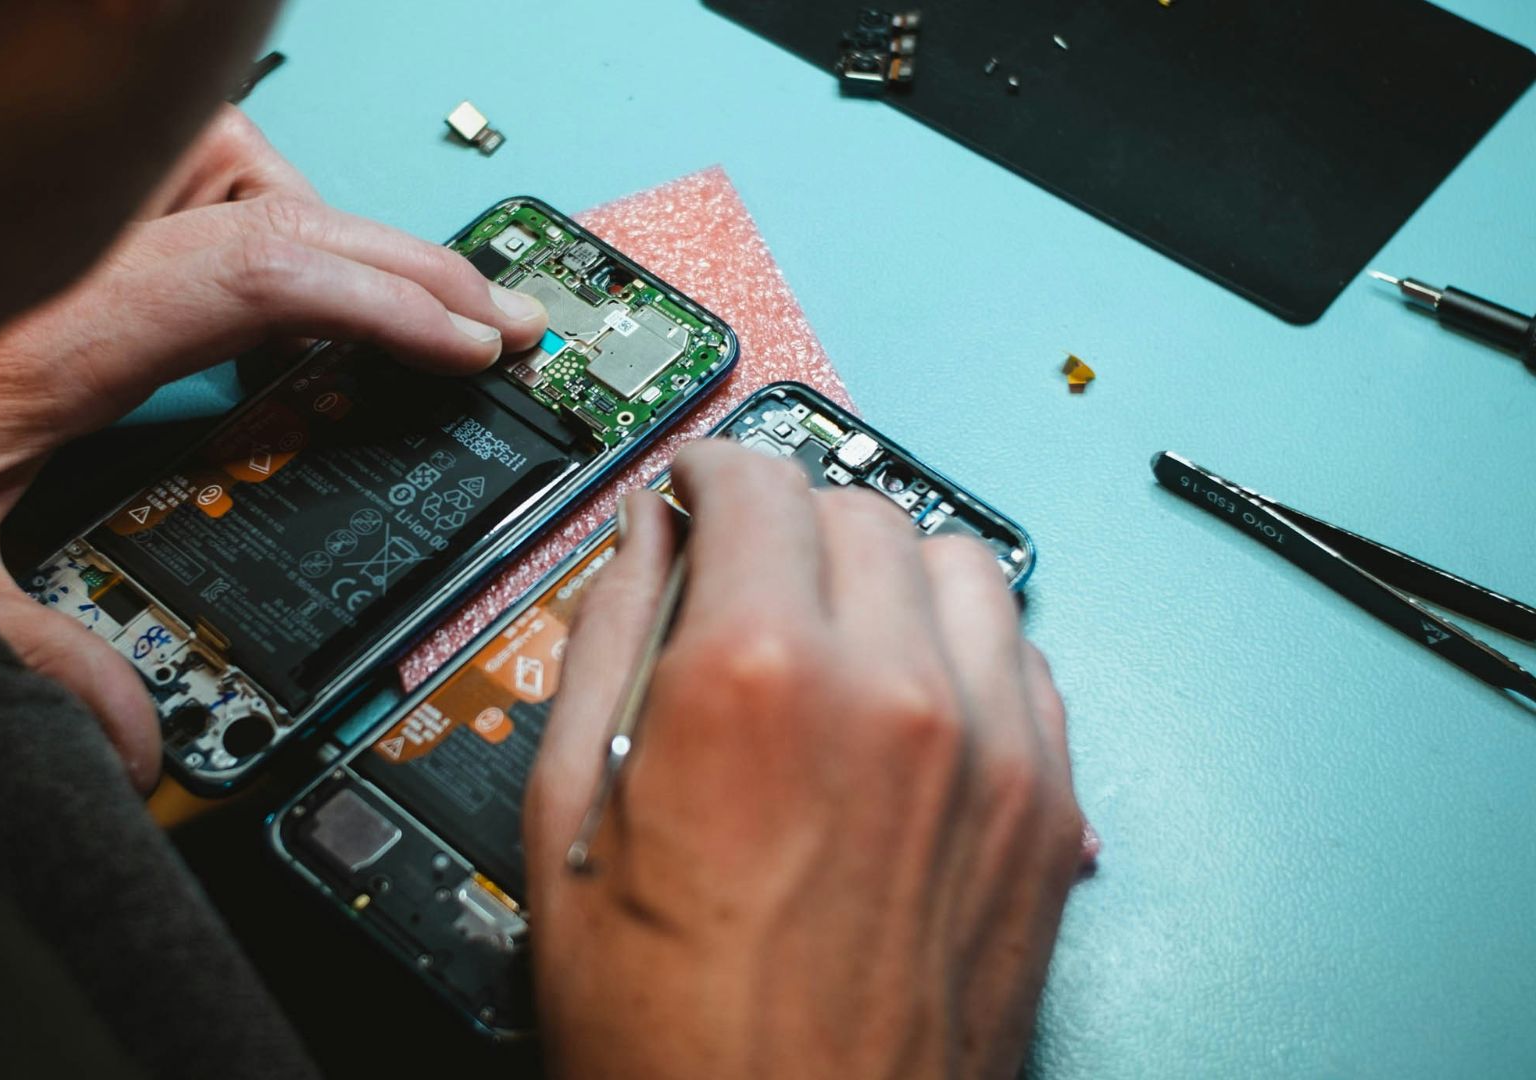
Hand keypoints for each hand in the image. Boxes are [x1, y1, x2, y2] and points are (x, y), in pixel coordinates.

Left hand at [0, 107, 547, 789]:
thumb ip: (38, 660)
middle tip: (498, 318)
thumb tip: (137, 742)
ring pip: (232, 163)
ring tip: (388, 300)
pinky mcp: (60, 231)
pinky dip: (257, 215)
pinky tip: (277, 288)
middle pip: (274, 204)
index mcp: (56, 338)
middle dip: (408, 261)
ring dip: (321, 220)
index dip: (384, 300)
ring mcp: (65, 230)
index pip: (256, 275)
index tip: (472, 345)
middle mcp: (68, 258)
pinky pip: (189, 179)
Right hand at [526, 442, 1082, 1078]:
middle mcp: (893, 691)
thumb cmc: (676, 1039)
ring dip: (885, 569)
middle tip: (742, 575)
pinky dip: (961, 646)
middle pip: (856, 508)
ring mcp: (991, 749)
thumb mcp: (569, 824)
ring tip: (830, 631)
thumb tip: (639, 544)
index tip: (695, 492)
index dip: (708, 473)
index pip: (753, 482)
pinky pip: (1024, 656)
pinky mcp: (1049, 810)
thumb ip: (606, 643)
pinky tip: (905, 698)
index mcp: (755, 680)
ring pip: (958, 563)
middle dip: (787, 521)